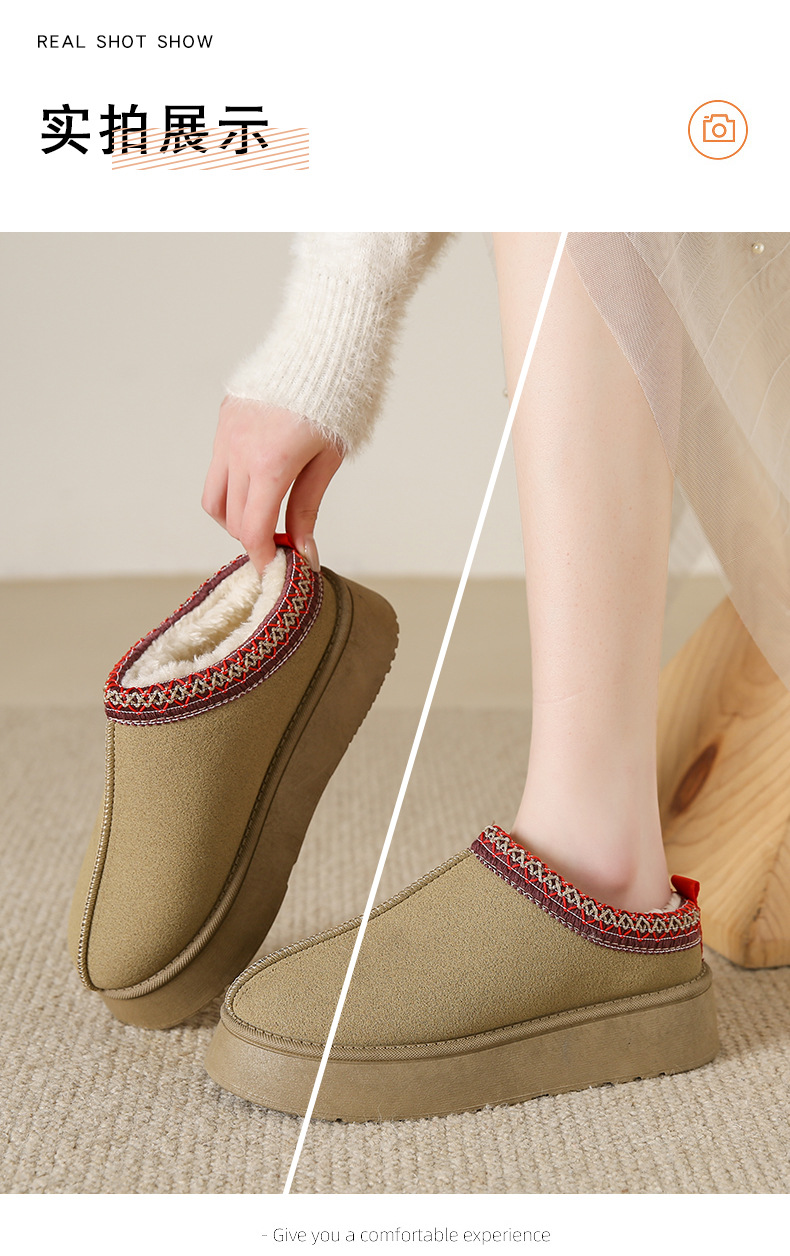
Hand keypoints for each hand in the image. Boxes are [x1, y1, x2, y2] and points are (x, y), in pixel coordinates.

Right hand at [202, 398, 342, 573]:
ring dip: (234, 517)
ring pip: (214, 497)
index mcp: (270, 465)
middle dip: (253, 540)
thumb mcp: (328, 462)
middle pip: (232, 519)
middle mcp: (239, 451)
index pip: (253, 530)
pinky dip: (233, 485)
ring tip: (265, 517)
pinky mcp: (225, 418)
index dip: (263, 558)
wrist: (325, 345)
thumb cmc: (338, 403)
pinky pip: (218, 466)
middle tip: (279, 546)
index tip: (276, 571)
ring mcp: (226, 433)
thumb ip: (308, 508)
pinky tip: (260, 482)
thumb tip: (303, 552)